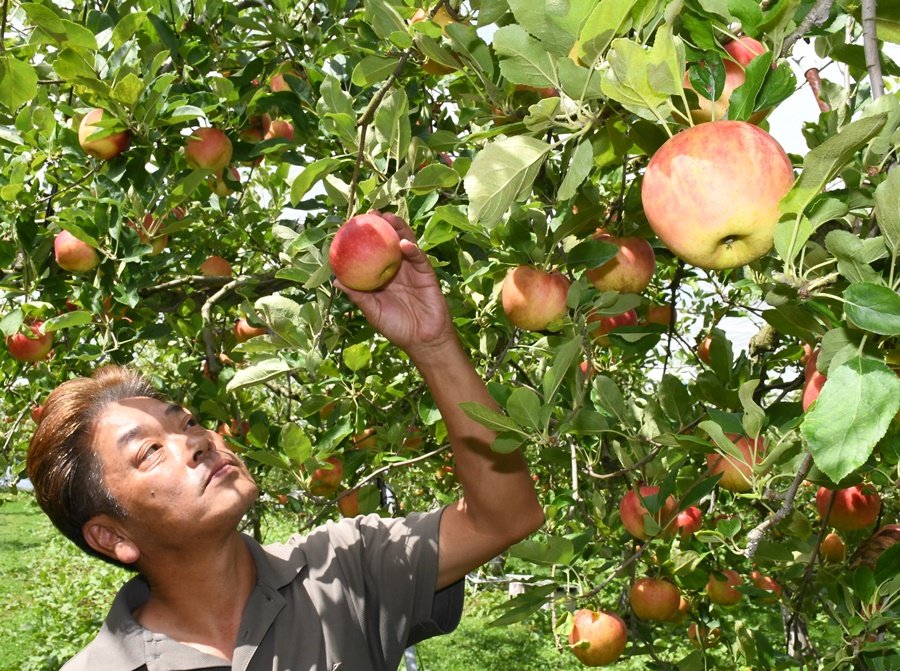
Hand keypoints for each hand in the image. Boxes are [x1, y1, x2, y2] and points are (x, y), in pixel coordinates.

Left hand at [334, 212, 455, 358]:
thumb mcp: (372, 311)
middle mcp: (398, 269)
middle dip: (382, 225)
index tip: (354, 224)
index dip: (365, 237)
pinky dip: (412, 249)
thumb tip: (336, 281)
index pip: (372, 251)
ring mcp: (413, 270)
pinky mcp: (427, 274)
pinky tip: (404, 244)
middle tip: (372, 213)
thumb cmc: (397, 328)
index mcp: (383, 276)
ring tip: (389, 219)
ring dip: (399, 229)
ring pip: (406, 243)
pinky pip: (419, 258)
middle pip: (389, 241)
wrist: (423, 341)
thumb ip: (358, 295)